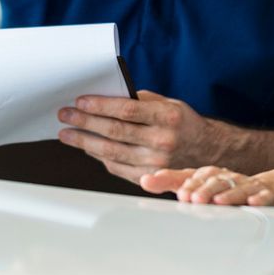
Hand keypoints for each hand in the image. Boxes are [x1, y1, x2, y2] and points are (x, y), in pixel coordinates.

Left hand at [57, 90, 221, 181]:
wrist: (209, 151)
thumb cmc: (183, 123)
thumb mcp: (170, 103)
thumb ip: (141, 100)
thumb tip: (106, 96)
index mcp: (167, 116)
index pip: (127, 110)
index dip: (100, 106)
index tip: (80, 101)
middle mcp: (162, 141)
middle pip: (115, 132)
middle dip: (85, 123)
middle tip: (65, 115)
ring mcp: (156, 163)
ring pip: (112, 152)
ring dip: (85, 142)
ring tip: (67, 134)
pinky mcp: (150, 177)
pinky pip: (117, 167)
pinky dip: (99, 157)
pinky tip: (87, 147)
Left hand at [140, 165, 273, 206]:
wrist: (271, 187)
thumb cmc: (228, 188)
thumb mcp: (201, 184)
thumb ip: (172, 181)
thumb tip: (144, 179)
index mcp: (211, 175)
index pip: (197, 176)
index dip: (190, 184)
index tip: (181, 194)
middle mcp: (228, 178)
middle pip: (216, 181)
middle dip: (205, 190)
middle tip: (194, 199)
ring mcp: (248, 186)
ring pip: (238, 187)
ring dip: (228, 194)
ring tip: (218, 201)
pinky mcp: (268, 195)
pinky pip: (265, 195)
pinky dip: (260, 199)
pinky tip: (254, 203)